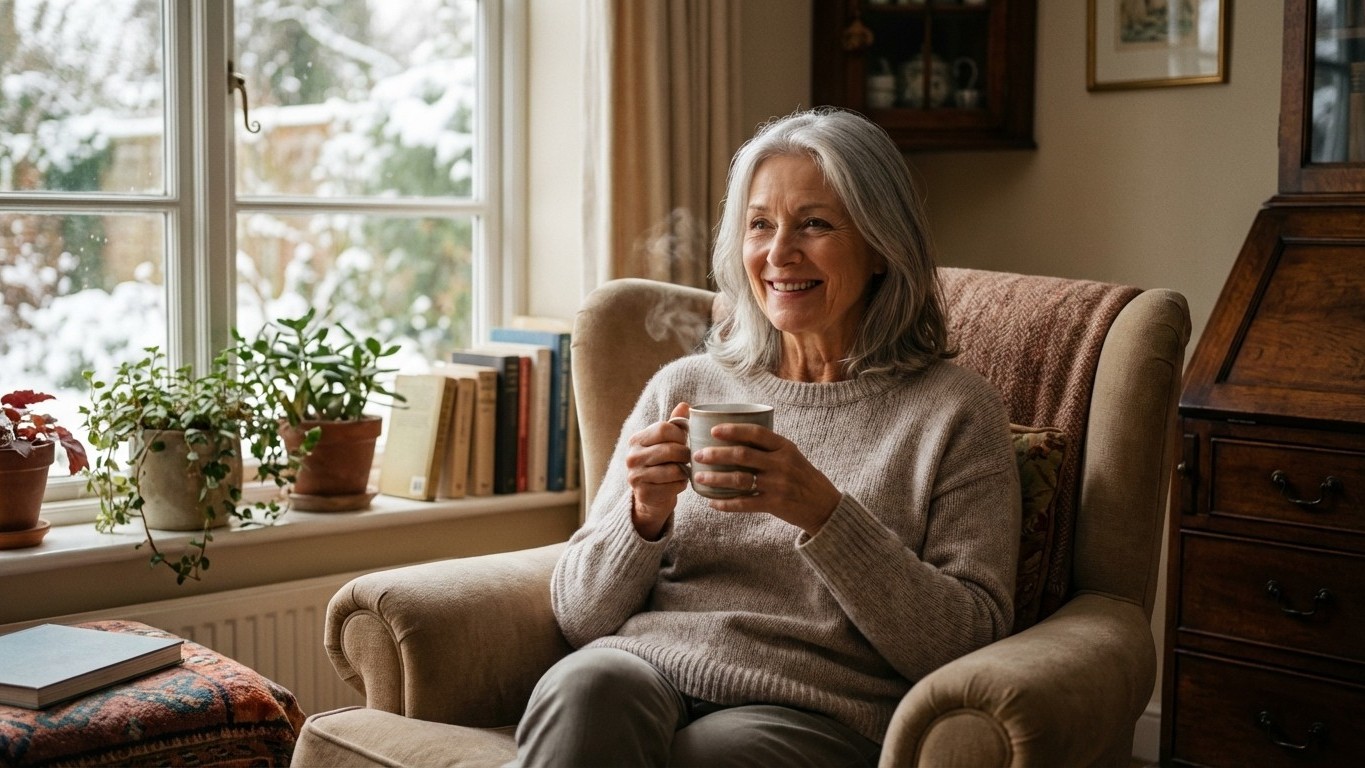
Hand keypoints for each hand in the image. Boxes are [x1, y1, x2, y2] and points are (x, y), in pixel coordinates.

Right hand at [625, 402, 691, 539]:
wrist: (652, 496)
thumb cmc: (662, 464)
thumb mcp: (666, 442)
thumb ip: (674, 424)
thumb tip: (685, 405)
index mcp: (637, 440)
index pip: (664, 428)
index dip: (681, 434)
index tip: (686, 440)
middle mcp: (632, 457)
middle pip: (670, 449)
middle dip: (686, 454)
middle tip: (689, 457)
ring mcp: (636, 476)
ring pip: (673, 469)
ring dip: (684, 470)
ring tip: (684, 470)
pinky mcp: (644, 494)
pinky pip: (673, 486)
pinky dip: (681, 484)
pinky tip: (678, 483)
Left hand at [692, 423, 840, 535]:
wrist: (825, 506)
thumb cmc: (803, 477)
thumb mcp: (792, 456)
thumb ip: (770, 447)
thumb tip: (735, 437)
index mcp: (785, 447)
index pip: (756, 433)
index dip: (733, 430)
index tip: (713, 430)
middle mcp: (782, 464)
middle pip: (742, 455)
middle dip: (716, 454)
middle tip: (698, 455)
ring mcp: (778, 485)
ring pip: (739, 479)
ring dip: (716, 478)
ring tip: (699, 477)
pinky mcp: (775, 504)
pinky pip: (745, 503)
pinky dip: (726, 503)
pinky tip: (712, 503)